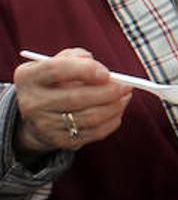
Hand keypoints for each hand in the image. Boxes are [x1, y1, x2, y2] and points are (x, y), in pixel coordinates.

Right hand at [13, 48, 132, 154]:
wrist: (38, 116)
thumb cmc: (56, 82)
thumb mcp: (59, 63)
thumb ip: (79, 58)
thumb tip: (105, 72)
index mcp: (29, 77)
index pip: (56, 70)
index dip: (85, 70)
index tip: (107, 73)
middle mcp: (32, 102)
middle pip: (75, 98)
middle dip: (108, 92)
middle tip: (127, 86)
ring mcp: (44, 125)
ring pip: (88, 118)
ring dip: (114, 107)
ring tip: (125, 97)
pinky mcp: (60, 141)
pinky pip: (93, 132)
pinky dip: (111, 121)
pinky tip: (116, 111)